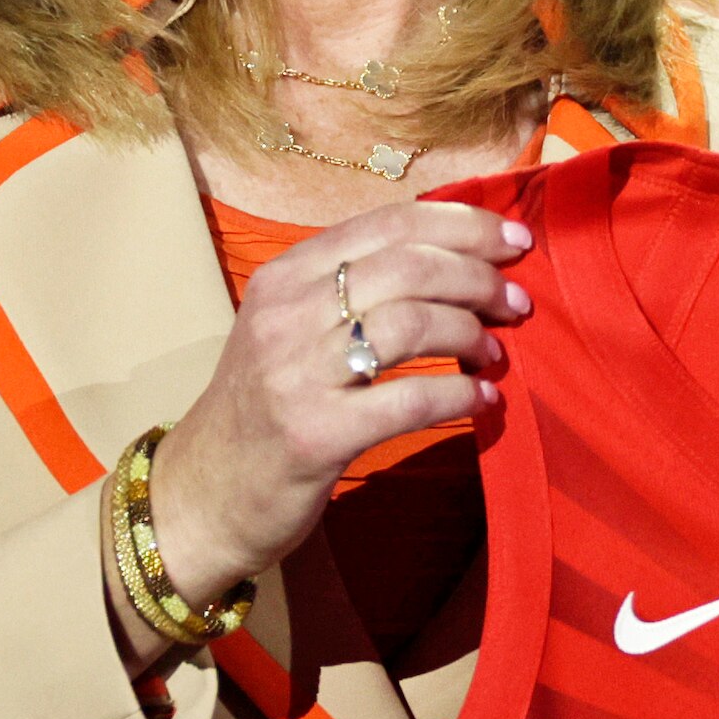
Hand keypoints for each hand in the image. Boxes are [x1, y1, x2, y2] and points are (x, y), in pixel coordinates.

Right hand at [141, 198, 529, 618]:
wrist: (202, 496)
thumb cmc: (262, 410)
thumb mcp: (289, 330)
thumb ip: (350, 291)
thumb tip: (452, 261)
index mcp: (285, 276)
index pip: (388, 222)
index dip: (462, 224)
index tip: (514, 239)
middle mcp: (286, 314)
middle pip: (408, 265)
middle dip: (478, 277)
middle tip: (517, 301)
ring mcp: (297, 373)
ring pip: (411, 322)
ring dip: (471, 332)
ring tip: (496, 352)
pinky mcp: (315, 434)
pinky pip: (408, 400)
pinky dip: (459, 397)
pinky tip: (483, 402)